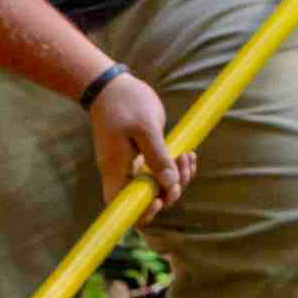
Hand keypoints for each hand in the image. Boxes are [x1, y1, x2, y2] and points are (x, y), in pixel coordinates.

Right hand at [86, 68, 189, 212]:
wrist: (109, 86)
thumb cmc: (125, 103)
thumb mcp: (146, 127)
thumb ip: (158, 157)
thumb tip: (170, 185)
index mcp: (117, 168)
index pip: (123, 205)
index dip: (142, 211)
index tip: (159, 199)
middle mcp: (121, 172)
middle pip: (144, 199)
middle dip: (169, 191)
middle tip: (183, 165)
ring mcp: (129, 166)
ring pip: (154, 187)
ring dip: (176, 178)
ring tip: (187, 155)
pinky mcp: (138, 158)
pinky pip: (157, 173)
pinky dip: (174, 169)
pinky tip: (186, 155)